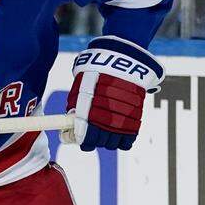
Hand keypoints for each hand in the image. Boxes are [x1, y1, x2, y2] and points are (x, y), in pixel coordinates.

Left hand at [64, 36, 163, 151]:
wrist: (121, 60)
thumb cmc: (97, 72)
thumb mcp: (80, 87)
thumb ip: (76, 105)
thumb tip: (70, 122)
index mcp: (86, 111)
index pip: (82, 137)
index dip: (80, 140)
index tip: (78, 138)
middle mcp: (103, 118)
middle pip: (97, 143)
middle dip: (94, 140)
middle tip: (94, 134)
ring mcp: (119, 120)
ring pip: (112, 144)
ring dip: (108, 141)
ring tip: (107, 132)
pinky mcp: (134, 118)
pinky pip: (127, 141)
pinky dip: (123, 141)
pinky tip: (119, 135)